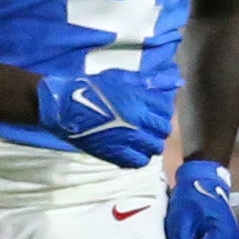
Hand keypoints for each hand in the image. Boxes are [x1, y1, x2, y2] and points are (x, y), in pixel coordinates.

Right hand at [35, 70, 174, 167]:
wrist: (66, 107)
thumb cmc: (93, 88)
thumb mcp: (121, 77)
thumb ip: (147, 81)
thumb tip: (172, 82)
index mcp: (139, 100)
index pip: (166, 110)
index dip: (162, 111)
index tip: (154, 111)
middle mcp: (138, 120)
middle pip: (163, 130)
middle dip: (158, 128)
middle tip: (149, 126)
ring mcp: (128, 139)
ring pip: (154, 147)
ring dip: (151, 143)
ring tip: (142, 140)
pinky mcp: (116, 153)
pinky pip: (138, 161)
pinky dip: (139, 157)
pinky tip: (133, 151)